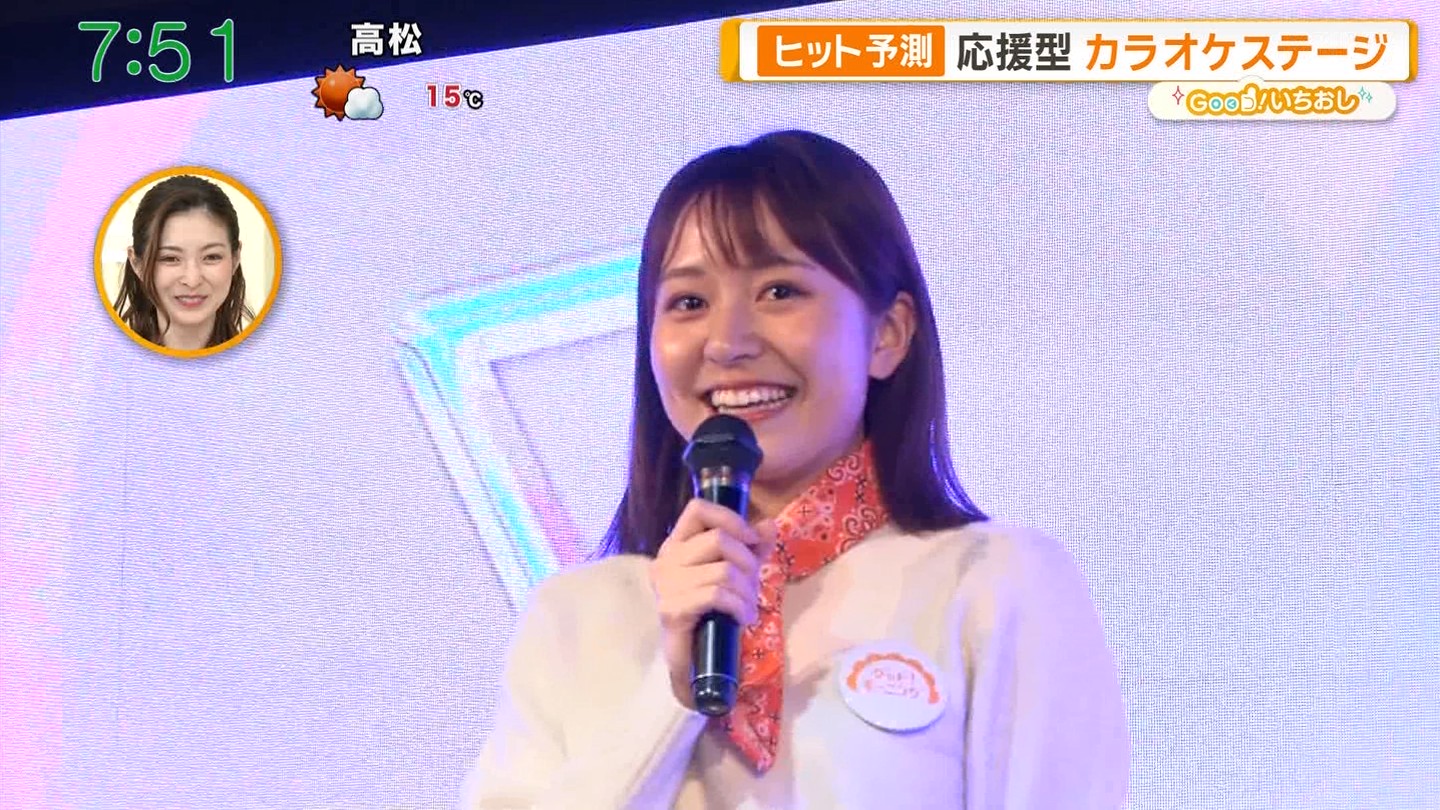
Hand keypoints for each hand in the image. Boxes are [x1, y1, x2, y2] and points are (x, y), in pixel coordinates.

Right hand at [648, 498, 775, 710]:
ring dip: (747, 591)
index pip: (698, 509)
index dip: (731, 518)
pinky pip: (716, 595)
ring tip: (748, 607)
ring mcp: (666, 586)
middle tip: (753, 587)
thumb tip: (769, 525)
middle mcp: (666, 560)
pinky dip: (739, 606)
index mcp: (677, 544)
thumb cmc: (713, 612)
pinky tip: (743, 618)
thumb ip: (752, 547)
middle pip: (719, 540)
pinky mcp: (672, 610)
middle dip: (748, 563)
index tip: (752, 541)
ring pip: (723, 570)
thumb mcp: (737, 572)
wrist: (696, 660)